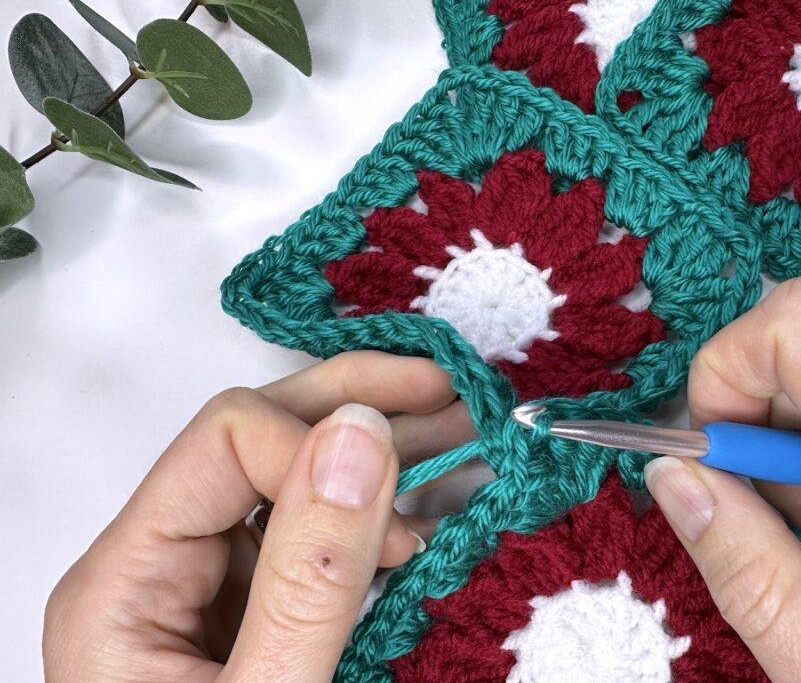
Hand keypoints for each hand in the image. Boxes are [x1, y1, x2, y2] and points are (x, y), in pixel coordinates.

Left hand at [43, 352, 474, 682]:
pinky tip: (440, 502)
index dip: (320, 448)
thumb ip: (310, 578)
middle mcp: (165, 569)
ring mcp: (215, 593)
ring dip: (385, 449)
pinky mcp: (260, 619)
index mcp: (129, 582)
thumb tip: (356, 437)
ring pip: (297, 481)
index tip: (399, 508)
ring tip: (465, 428)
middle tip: (449, 387)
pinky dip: (386, 515)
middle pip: (261, 438)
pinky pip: (322, 540)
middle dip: (360, 404)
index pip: (228, 442)